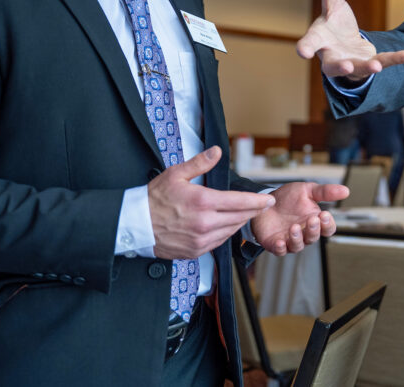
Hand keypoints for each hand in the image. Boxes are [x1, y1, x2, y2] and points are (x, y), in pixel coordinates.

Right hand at [149, 146, 275, 258]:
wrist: (134, 225)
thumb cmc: (153, 199)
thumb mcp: (176, 174)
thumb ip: (200, 163)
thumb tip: (217, 151)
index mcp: (203, 202)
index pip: (240, 201)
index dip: (258, 201)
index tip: (269, 199)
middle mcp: (205, 223)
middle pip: (240, 217)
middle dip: (253, 211)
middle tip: (262, 205)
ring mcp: (201, 240)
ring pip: (231, 231)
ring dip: (240, 222)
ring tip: (245, 213)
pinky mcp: (195, 251)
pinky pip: (219, 242)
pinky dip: (226, 233)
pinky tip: (226, 226)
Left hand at [250, 181, 349, 255]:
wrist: (266, 201)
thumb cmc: (289, 198)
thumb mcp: (307, 190)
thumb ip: (325, 192)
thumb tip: (346, 191)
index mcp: (315, 221)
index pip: (327, 228)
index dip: (328, 224)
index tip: (324, 215)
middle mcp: (304, 234)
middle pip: (314, 237)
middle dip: (314, 230)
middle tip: (312, 219)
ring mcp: (290, 240)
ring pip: (298, 246)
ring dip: (298, 238)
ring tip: (294, 227)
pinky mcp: (275, 244)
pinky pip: (280, 251)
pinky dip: (281, 248)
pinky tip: (280, 241)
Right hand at [296, 0, 403, 81]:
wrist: (347, 45)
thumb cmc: (334, 25)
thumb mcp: (332, 4)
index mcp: (320, 40)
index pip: (310, 43)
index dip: (306, 47)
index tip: (302, 51)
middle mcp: (334, 56)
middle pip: (332, 65)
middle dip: (339, 67)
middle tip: (346, 66)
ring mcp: (352, 63)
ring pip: (358, 68)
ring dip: (367, 67)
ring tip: (376, 67)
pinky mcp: (369, 63)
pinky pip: (384, 62)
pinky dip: (396, 59)